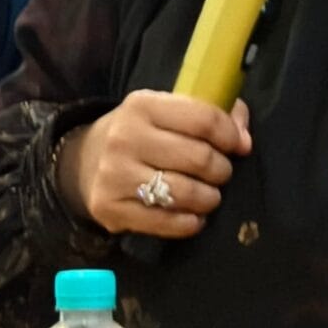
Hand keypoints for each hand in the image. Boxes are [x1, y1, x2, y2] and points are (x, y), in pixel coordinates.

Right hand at [56, 92, 251, 238]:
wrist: (83, 162)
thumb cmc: (140, 135)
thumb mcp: (167, 113)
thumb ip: (211, 116)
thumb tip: (244, 141)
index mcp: (143, 105)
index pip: (203, 119)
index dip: (230, 135)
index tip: (238, 146)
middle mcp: (125, 137)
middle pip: (198, 158)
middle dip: (221, 170)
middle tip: (220, 174)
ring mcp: (115, 175)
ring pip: (184, 193)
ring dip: (208, 198)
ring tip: (208, 195)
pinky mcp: (111, 208)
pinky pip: (166, 222)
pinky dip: (190, 223)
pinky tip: (193, 216)